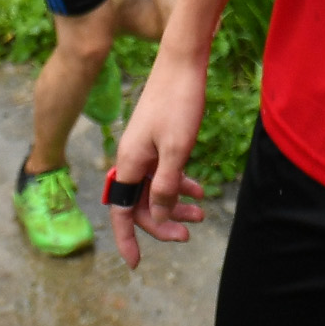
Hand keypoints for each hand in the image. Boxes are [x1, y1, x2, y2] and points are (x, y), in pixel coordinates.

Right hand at [107, 46, 212, 265]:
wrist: (183, 62)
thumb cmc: (179, 103)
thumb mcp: (176, 150)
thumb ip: (166, 186)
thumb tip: (159, 216)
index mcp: (130, 162)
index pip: (122, 211)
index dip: (127, 239)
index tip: (136, 264)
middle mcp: (132, 158)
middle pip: (141, 203)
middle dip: (163, 222)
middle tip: (190, 232)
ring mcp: (145, 148)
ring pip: (156, 188)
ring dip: (175, 204)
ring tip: (202, 213)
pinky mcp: (158, 138)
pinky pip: (164, 172)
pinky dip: (180, 184)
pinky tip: (200, 190)